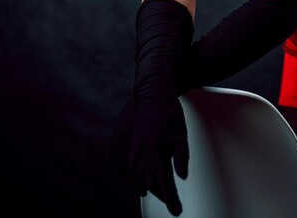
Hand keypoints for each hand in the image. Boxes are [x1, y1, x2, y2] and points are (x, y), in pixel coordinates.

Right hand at [108, 93, 188, 216]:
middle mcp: (135, 154)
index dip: (171, 200)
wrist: (149, 91)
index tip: (176, 210)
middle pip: (148, 183)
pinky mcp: (114, 145)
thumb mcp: (181, 133)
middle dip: (159, 191)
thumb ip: (181, 156)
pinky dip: (127, 172)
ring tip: (153, 183)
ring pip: (133, 177)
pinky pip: (119, 167)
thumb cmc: (168, 111)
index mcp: (153, 152)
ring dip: (144, 182)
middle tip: (169, 196)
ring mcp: (122, 151)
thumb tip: (182, 177)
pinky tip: (136, 171)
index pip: (163, 185)